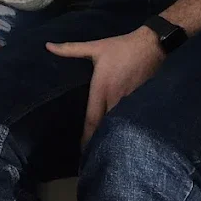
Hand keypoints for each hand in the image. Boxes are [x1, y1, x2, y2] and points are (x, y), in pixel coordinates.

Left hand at [47, 28, 165, 146]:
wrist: (153, 46)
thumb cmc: (121, 47)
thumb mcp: (95, 47)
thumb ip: (70, 49)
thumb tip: (48, 46)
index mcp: (102, 89)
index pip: (92, 119)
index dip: (86, 136)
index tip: (81, 150)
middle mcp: (115, 99)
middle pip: (105, 127)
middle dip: (98, 141)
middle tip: (90, 155)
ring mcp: (130, 102)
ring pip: (118, 125)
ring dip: (111, 136)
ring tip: (103, 150)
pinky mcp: (141, 102)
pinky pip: (130, 118)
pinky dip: (124, 127)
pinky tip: (121, 136)